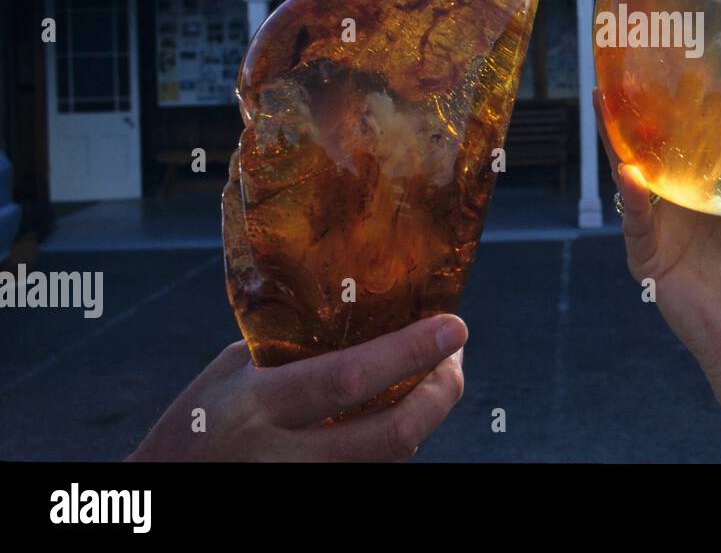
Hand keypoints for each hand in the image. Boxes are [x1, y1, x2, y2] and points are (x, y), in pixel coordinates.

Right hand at [128, 314, 467, 461]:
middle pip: (393, 432)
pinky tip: (403, 408)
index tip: (454, 326)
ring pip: (393, 456)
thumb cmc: (195, 425)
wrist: (167, 493)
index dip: (410, 351)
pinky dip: (397, 438)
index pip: (349, 378)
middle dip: (441, 392)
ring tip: (437, 374)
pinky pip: (375, 470)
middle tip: (455, 355)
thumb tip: (363, 314)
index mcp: (258, 407)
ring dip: (426, 413)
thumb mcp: (231, 375)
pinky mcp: (319, 503)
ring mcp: (307, 487)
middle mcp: (287, 456)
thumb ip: (291, 351)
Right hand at [594, 91, 720, 385]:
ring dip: (618, 145)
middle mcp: (680, 207)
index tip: (675, 73)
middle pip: (652, 155)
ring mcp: (661, 230)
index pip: (688, 147)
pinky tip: (631, 173)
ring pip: (632, 180)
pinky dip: (634, 198)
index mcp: (709, 195)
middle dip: (636, 118)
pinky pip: (637, 223)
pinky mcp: (649, 258)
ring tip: (607, 107)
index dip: (678, 114)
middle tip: (627, 76)